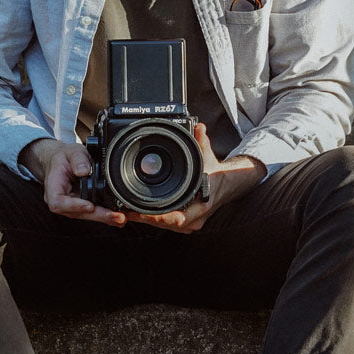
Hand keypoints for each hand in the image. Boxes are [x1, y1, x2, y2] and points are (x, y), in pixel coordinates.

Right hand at [20, 137, 128, 225]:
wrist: (62, 162)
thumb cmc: (64, 158)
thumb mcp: (70, 152)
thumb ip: (77, 159)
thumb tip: (84, 170)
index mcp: (54, 190)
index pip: (59, 203)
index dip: (75, 206)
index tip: (89, 206)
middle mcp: (64, 202)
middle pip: (80, 214)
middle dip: (100, 216)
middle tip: (118, 217)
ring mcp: (76, 206)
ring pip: (92, 216)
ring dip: (110, 217)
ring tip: (126, 216)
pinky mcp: (87, 206)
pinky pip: (98, 212)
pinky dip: (112, 214)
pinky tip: (126, 215)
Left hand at [123, 123, 264, 233]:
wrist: (226, 184)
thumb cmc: (215, 173)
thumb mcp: (208, 156)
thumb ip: (202, 142)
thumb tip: (200, 127)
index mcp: (202, 206)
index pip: (178, 219)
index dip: (158, 218)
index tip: (141, 213)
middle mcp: (196, 219)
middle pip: (166, 225)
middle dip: (146, 219)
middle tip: (127, 212)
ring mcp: (190, 223)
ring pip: (165, 226)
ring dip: (147, 220)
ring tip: (128, 213)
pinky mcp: (185, 222)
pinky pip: (167, 224)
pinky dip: (154, 219)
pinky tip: (139, 214)